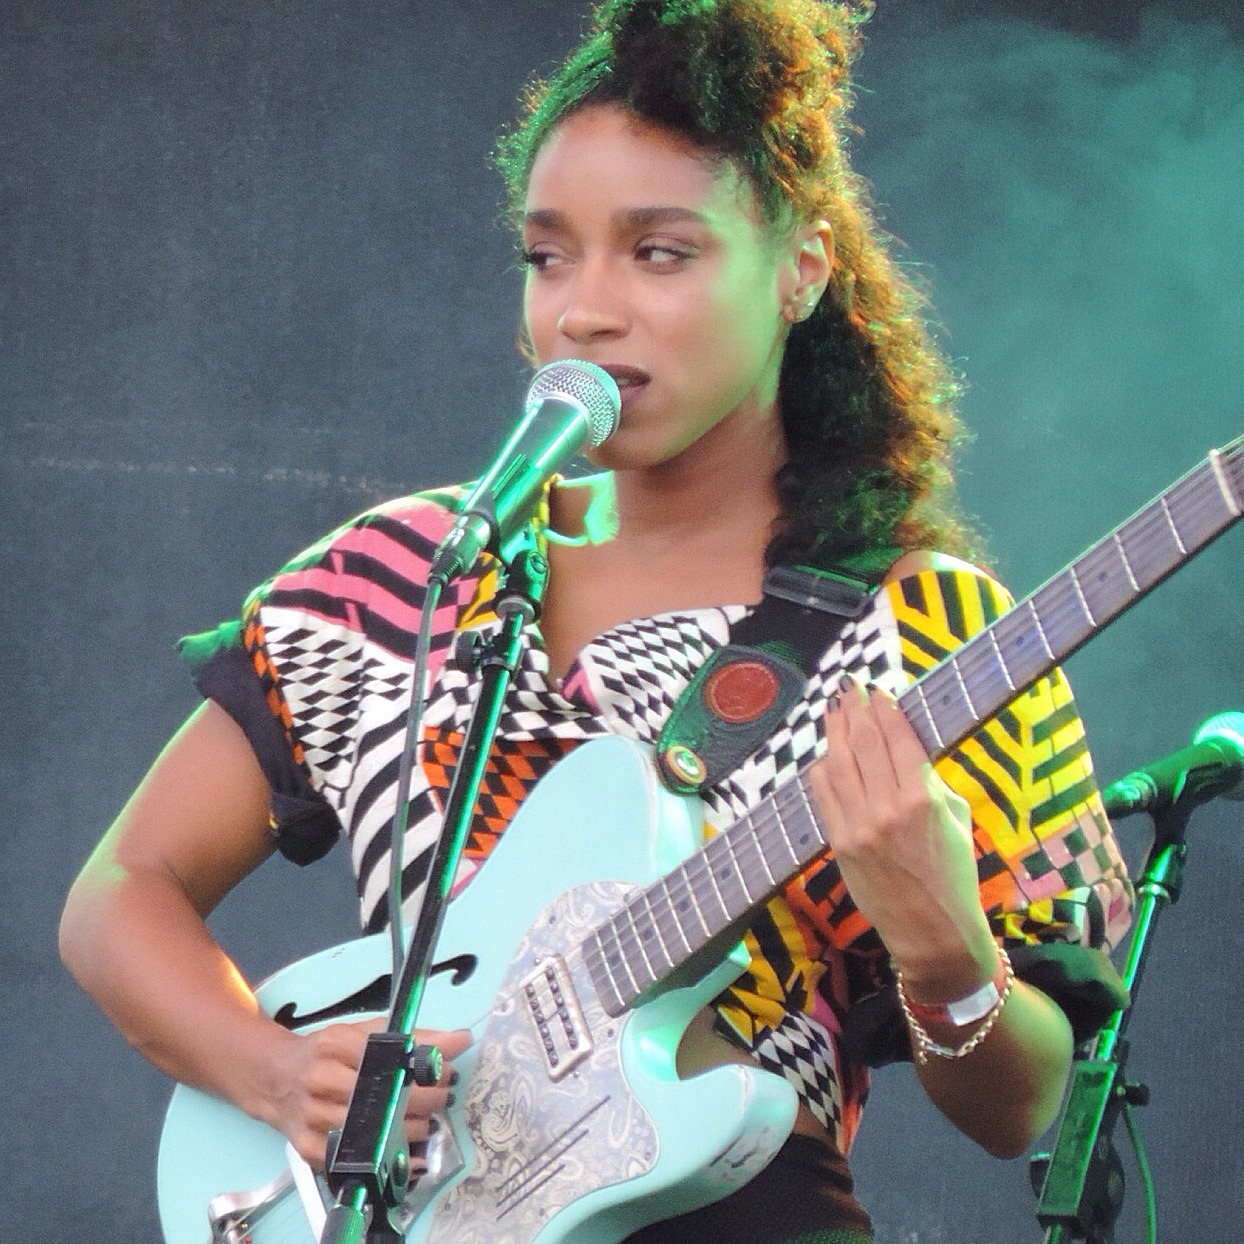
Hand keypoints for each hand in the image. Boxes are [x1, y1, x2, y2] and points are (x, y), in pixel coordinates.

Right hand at [266, 1020, 470, 1168]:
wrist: (274, 1079)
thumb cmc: (326, 1053)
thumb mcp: (363, 1033)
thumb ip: (413, 1035)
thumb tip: (462, 1039)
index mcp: (336, 1045)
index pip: (390, 1058)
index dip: (425, 1068)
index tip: (449, 1072)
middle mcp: (321, 1081)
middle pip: (383, 1097)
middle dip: (425, 1100)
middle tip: (444, 1098)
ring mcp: (312, 1117)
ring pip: (372, 1131)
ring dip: (411, 1130)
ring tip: (429, 1123)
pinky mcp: (309, 1149)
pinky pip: (354, 1159)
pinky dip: (387, 1159)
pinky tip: (407, 1154)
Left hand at [808, 676, 996, 996]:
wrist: (932, 930)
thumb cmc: (953, 872)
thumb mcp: (955, 818)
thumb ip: (928, 779)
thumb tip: (902, 743)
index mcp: (924, 800)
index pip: (898, 740)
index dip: (885, 710)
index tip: (878, 690)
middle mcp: (888, 810)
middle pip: (865, 744)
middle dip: (855, 710)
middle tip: (850, 686)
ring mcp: (859, 827)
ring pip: (838, 764)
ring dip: (834, 731)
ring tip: (834, 708)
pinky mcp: (840, 843)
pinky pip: (822, 794)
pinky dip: (823, 768)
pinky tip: (826, 752)